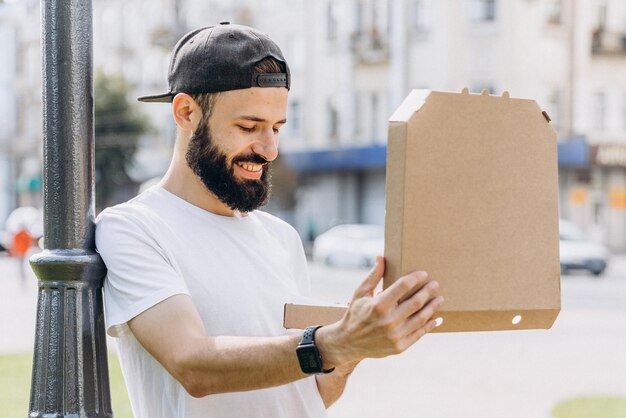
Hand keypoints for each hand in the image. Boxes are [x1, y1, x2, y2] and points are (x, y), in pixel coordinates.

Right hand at [317, 256, 442, 366]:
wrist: (349, 343)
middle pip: (416, 302)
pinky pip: (419, 334)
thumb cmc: (355, 314)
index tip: (423, 274)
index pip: (403, 286)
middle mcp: (388, 321)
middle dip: (428, 291)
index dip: (415, 278)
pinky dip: (429, 325)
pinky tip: (436, 318)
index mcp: (378, 305)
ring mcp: (395, 335)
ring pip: (420, 318)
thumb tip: (381, 257)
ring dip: (432, 307)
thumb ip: (373, 276)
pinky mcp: (399, 347)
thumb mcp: (360, 293)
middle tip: (435, 284)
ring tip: (440, 299)